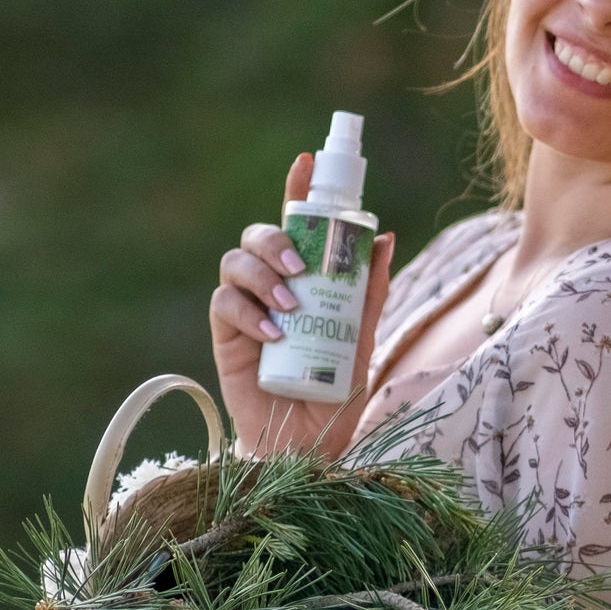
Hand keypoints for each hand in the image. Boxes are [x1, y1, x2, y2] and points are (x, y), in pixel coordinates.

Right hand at [210, 151, 395, 460]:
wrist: (308, 448)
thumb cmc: (335, 397)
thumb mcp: (363, 341)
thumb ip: (369, 294)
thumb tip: (385, 238)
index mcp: (304, 280)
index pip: (296, 224)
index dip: (298, 189)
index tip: (307, 161)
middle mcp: (270, 287)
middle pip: (257, 236)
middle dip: (276, 238)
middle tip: (302, 266)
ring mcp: (245, 310)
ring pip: (235, 262)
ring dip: (263, 274)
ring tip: (291, 305)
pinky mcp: (226, 338)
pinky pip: (225, 304)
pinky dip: (249, 312)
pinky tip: (275, 334)